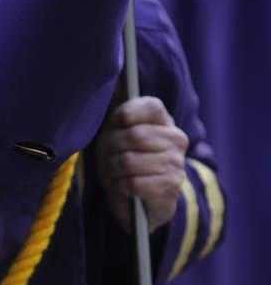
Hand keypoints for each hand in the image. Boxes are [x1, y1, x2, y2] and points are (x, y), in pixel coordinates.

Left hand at [95, 96, 187, 232]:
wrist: (136, 201)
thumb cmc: (123, 161)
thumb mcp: (115, 135)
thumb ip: (117, 111)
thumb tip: (114, 83)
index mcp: (164, 121)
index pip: (151, 106)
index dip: (126, 114)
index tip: (115, 124)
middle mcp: (176, 139)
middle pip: (134, 136)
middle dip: (110, 149)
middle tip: (107, 158)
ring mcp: (176, 163)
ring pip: (129, 161)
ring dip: (112, 171)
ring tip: (114, 174)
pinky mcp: (171, 187)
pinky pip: (133, 183)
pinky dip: (120, 187)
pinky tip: (123, 188)